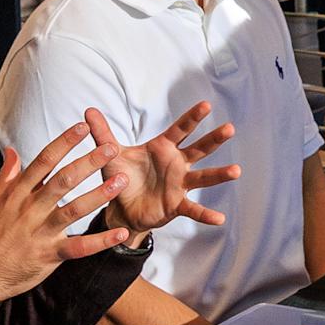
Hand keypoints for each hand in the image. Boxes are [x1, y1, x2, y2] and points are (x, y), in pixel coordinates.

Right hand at [0, 117, 126, 320]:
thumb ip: (8, 175)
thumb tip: (12, 151)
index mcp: (18, 194)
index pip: (43, 161)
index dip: (63, 143)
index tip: (82, 127)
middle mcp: (30, 210)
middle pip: (63, 180)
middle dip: (88, 162)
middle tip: (111, 148)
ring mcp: (41, 232)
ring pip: (73, 210)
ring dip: (99, 195)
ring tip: (121, 181)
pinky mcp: (50, 254)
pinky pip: (79, 247)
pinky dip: (101, 241)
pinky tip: (121, 232)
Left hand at [91, 102, 238, 247]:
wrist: (120, 208)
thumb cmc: (120, 177)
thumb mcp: (111, 155)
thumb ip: (102, 133)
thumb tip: (88, 111)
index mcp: (162, 148)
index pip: (180, 129)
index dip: (192, 118)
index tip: (206, 105)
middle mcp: (176, 164)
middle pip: (199, 149)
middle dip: (214, 139)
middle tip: (230, 128)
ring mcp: (180, 184)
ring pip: (203, 177)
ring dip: (219, 174)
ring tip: (236, 171)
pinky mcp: (177, 204)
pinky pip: (193, 209)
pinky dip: (206, 214)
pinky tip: (219, 219)